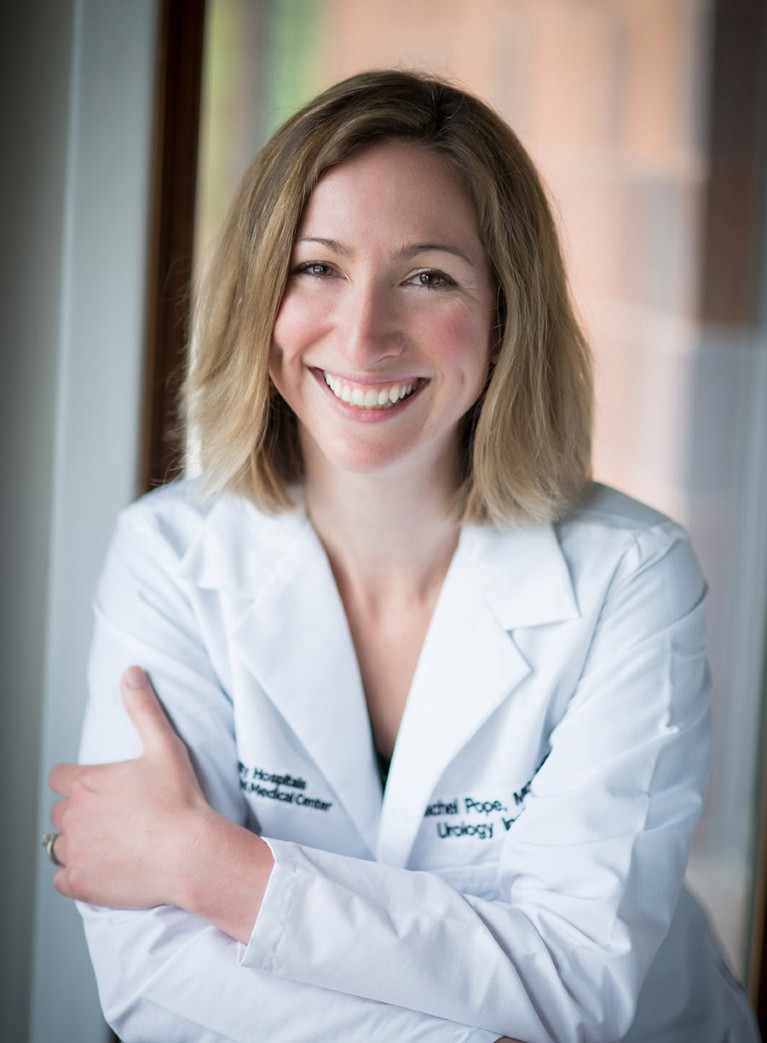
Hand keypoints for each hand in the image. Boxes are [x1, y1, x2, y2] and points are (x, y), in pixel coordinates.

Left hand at [48, 666, 210, 909]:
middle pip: (60, 812)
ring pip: (59, 845)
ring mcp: (75, 852)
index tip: (97, 790)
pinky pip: (63, 879)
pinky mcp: (80, 883)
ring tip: (109, 845)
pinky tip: (105, 869)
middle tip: (113, 818)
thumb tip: (131, 673)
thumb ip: (143, 708)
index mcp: (87, 783)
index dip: (76, 782)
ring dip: (77, 844)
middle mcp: (73, 816)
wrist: (192, 854)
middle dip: (79, 813)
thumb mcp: (164, 746)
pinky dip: (79, 875)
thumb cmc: (180, 801)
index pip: (59, 778)